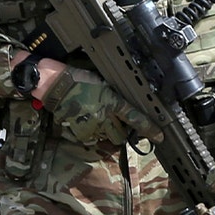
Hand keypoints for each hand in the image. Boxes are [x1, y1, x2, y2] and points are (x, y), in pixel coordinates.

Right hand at [40, 66, 162, 145]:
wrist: (55, 85)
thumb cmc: (77, 78)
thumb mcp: (101, 81)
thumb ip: (113, 95)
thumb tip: (122, 104)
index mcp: (111, 101)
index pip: (135, 117)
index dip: (149, 128)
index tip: (159, 136)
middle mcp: (104, 116)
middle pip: (121, 135)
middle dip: (122, 132)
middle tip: (117, 123)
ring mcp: (92, 126)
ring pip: (107, 137)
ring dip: (106, 131)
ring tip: (97, 118)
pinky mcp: (81, 132)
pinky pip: (92, 137)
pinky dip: (92, 132)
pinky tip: (86, 120)